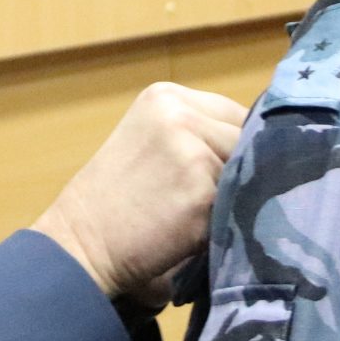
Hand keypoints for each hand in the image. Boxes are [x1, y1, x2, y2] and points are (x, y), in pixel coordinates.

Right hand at [32, 83, 245, 297]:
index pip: (235, 113)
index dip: (239, 146)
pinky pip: (239, 206)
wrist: (80, 243)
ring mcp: (193, 152)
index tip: (226, 172)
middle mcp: (180, 115)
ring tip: (197, 216)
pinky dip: (227, 223)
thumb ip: (196, 133)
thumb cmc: (114, 200)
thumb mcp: (150, 141)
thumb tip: (260, 144)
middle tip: (209, 201)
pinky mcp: (202, 193)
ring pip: (248, 173)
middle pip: (248, 139)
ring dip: (236, 197)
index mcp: (166, 97)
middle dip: (241, 170)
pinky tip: (195, 232)